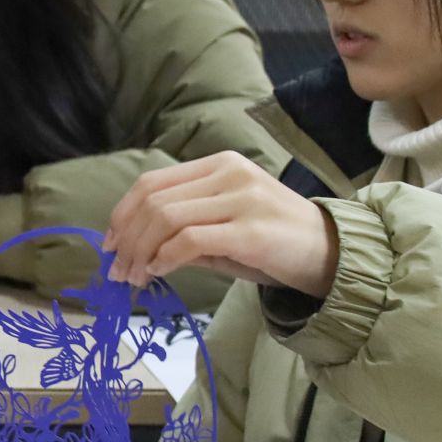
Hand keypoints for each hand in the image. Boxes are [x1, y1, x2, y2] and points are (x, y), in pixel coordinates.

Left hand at [103, 152, 339, 296]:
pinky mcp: (250, 230)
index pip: (152, 182)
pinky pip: (189, 240)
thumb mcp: (224, 228)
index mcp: (220, 165)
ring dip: (140, 252)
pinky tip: (158, 273)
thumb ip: (182, 229)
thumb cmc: (274, 244)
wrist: (332, 256)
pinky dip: (164, 259)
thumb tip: (132, 249)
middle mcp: (229, 173)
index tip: (110, 243)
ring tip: (134, 277)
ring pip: (166, 218)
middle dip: (126, 238)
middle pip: (153, 201)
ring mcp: (241, 198)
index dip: (122, 213)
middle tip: (117, 270)